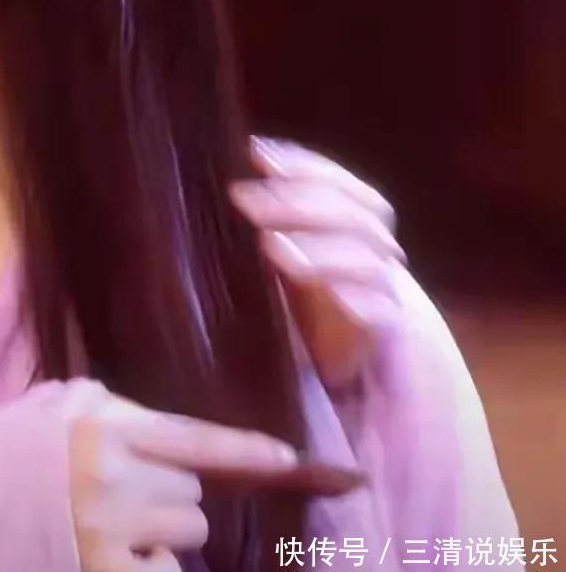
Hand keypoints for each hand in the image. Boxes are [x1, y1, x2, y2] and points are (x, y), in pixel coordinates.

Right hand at [68, 388, 360, 571]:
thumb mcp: (52, 406)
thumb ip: (107, 409)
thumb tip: (155, 429)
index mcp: (103, 427)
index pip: (194, 437)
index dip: (246, 450)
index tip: (286, 458)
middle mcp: (114, 478)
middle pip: (190, 492)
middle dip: (165, 495)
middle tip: (120, 494)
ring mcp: (107, 532)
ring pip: (182, 535)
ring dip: (158, 534)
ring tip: (108, 526)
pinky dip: (147, 566)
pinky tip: (109, 555)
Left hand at [229, 136, 406, 388]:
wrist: (382, 453)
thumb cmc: (322, 378)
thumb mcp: (289, 313)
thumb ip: (269, 270)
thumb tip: (207, 223)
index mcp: (361, 259)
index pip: (352, 194)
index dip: (311, 166)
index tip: (258, 150)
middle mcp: (385, 275)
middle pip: (361, 211)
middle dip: (304, 192)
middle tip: (244, 191)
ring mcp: (396, 309)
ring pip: (370, 250)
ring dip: (316, 231)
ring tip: (263, 233)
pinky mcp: (397, 352)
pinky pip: (376, 306)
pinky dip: (335, 280)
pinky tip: (287, 267)